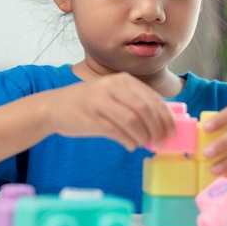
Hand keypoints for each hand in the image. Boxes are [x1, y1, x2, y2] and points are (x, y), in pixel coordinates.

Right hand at [38, 72, 175, 151]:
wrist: (54, 107)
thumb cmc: (88, 103)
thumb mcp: (112, 95)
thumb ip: (134, 104)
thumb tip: (160, 125)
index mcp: (122, 80)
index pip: (152, 98)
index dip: (166, 117)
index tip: (172, 131)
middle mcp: (112, 87)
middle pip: (145, 109)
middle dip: (157, 128)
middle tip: (161, 142)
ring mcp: (100, 101)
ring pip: (133, 121)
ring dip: (143, 136)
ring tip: (144, 144)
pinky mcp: (91, 117)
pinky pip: (117, 132)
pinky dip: (129, 141)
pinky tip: (131, 145)